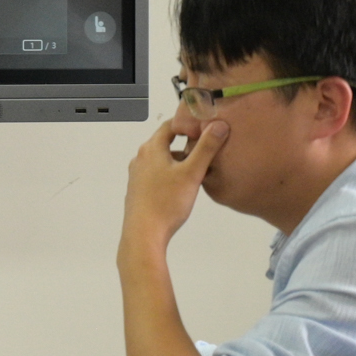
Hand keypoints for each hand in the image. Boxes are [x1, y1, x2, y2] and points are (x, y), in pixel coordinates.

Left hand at [122, 117, 226, 254]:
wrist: (144, 232)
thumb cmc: (167, 202)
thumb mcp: (192, 173)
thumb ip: (206, 148)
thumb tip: (218, 125)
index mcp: (151, 148)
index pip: (169, 125)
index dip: (187, 123)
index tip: (203, 125)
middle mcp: (141, 157)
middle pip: (165, 142)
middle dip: (185, 143)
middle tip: (206, 147)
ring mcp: (137, 173)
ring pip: (161, 159)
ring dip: (179, 159)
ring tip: (199, 168)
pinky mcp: (139, 188)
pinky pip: (157, 172)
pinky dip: (171, 172)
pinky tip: (184, 186)